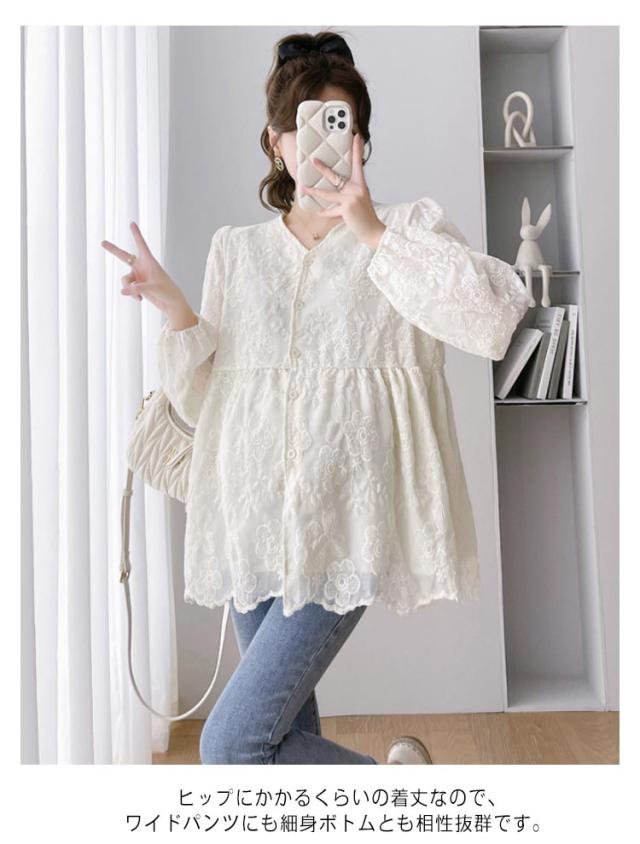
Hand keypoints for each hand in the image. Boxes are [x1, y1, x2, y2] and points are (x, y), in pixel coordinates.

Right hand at [101, 222, 193, 322]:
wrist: (170, 303)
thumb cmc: (167, 291)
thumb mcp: (152, 288)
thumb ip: (137, 289)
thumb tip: (122, 291)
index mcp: (149, 261)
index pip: (141, 244)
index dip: (136, 234)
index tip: (132, 223)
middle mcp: (142, 266)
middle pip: (123, 256)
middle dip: (113, 249)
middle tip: (102, 242)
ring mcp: (138, 275)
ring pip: (125, 279)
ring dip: (128, 287)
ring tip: (138, 295)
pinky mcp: (136, 285)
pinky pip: (128, 289)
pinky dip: (133, 294)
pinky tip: (140, 299)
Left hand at [301, 132, 386, 249]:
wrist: (373, 230)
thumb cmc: (366, 216)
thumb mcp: (361, 199)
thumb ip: (350, 192)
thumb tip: (336, 188)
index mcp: (361, 184)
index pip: (358, 163)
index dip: (357, 149)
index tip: (356, 136)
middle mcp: (357, 188)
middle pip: (336, 176)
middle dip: (322, 168)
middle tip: (313, 160)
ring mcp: (351, 198)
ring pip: (328, 194)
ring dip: (314, 191)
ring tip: (303, 188)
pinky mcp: (347, 208)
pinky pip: (330, 210)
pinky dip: (324, 212)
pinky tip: (317, 212)